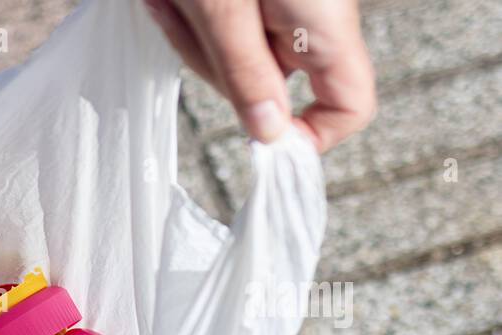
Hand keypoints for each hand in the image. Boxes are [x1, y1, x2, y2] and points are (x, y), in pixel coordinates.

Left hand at [144, 0, 375, 151]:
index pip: (350, 107)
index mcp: (325, 23)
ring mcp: (287, 6)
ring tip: (171, 1)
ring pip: (239, 59)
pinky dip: (195, 20)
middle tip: (185, 23)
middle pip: (275, 86)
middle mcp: (317, 15)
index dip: (308, 136)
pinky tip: (167, 0)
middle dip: (218, 70)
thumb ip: (247, 72)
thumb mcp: (224, 9)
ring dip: (195, 37)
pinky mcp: (260, 0)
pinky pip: (228, 29)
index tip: (254, 139)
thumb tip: (267, 134)